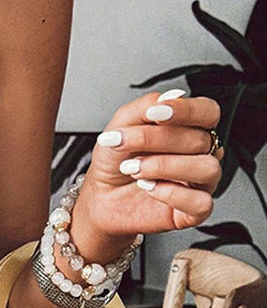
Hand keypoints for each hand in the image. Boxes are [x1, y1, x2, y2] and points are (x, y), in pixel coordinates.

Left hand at [73, 88, 222, 251]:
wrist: (100, 197)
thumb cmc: (115, 162)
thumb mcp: (121, 126)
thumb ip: (145, 107)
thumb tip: (174, 96)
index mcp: (189, 129)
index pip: (208, 112)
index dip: (186, 110)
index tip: (156, 112)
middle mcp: (200, 154)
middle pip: (200, 139)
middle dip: (155, 140)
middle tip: (125, 144)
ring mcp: (200, 183)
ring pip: (207, 168)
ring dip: (165, 166)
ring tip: (134, 169)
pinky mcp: (194, 211)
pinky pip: (200, 202)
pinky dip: (171, 193)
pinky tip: (148, 187)